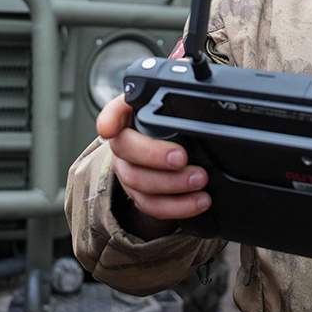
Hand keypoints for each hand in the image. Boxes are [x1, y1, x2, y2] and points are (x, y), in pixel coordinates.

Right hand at [97, 95, 210, 219]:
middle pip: (126, 149)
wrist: (169, 150)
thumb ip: (180, 105)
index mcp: (131, 115)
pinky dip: (177, 206)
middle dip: (154, 155)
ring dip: (171, 184)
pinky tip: (198, 201)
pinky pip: (151, 205)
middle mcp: (123, 142)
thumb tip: (202, 106)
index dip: (109, 118)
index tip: (109, 128)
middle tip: (182, 158)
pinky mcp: (139, 194)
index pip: (115, 110)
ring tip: (200, 180)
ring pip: (138, 181)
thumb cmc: (171, 126)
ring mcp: (128, 170)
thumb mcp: (175, 110)